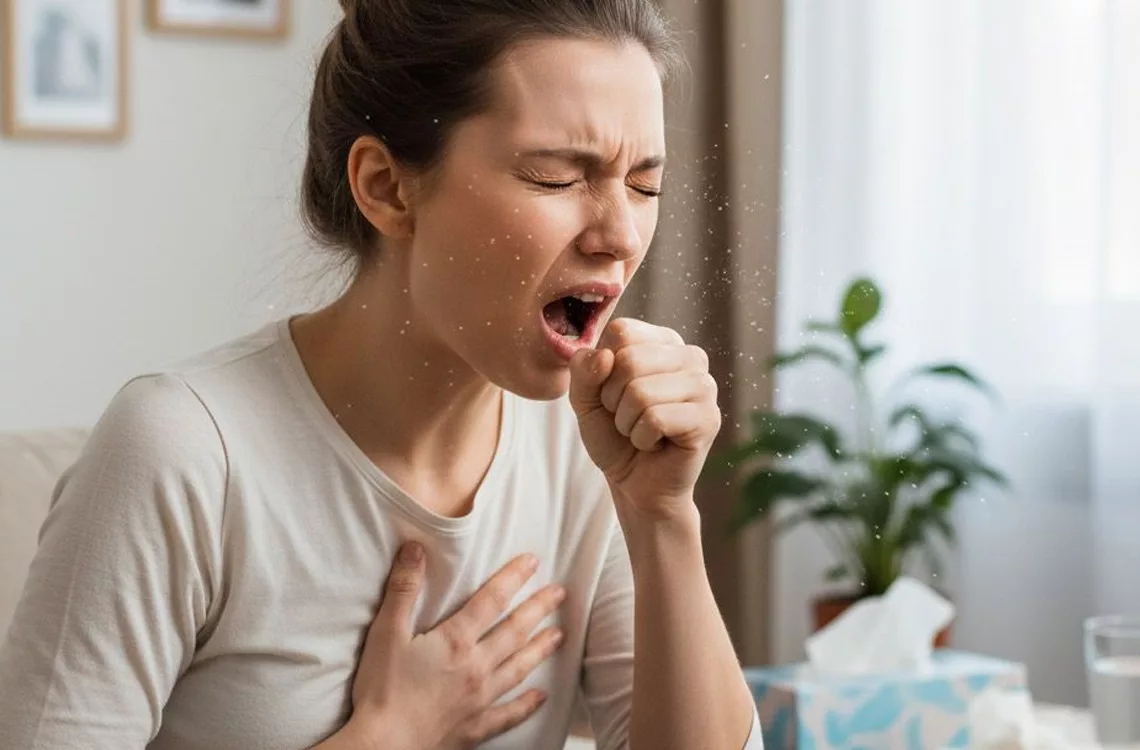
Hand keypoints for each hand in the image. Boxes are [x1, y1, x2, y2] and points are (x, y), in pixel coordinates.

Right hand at [339, 544, 565, 749]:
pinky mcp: (476, 727)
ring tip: (559, 635)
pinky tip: (541, 697)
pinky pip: (509, 714)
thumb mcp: (385, 632)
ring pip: (519, 667)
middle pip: (515, 631)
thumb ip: (403, 589)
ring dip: (540, 649)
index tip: (533, 562)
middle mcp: (476, 667)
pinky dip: (527, 704)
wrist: (382, 746)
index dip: (513, 578)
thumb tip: (415, 549)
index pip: (492, 600)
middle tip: (559, 593)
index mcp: (455, 641)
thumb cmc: (381, 690)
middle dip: (539, 609)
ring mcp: (480, 699)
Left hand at [569, 318, 721, 519]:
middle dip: (613, 399)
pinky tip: (656, 443)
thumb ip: (583, 371)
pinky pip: (655, 419)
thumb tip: (604, 356)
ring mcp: (704, 386)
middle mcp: (690, 356)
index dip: (603, 367)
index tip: (613, 392)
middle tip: (627, 417)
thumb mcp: (584, 399)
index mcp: (662, 341)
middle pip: (629, 360)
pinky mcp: (708, 417)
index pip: (621, 331)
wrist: (635, 483)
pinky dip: (642, 438)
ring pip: (640, 392)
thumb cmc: (613, 436)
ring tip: (641, 430)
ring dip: (627, 422)